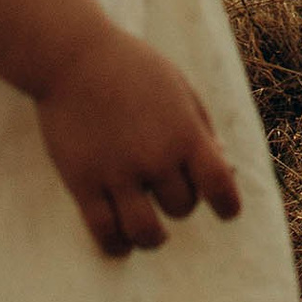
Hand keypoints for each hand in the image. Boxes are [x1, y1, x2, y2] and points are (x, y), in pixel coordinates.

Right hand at [34, 21, 242, 258]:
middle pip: (181, 207)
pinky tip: (121, 241)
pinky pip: (105, 233)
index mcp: (185, 133)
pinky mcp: (83, 182)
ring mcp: (118, 173)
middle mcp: (155, 157)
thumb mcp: (179, 88)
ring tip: (149, 231)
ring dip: (152, 237)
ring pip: (146, 232)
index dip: (228, 206)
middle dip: (180, 203)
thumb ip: (201, 128)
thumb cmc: (131, 68)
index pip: (220, 186)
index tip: (226, 211)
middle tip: (166, 191)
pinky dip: (117, 246)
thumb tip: (223, 168)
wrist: (72, 56)